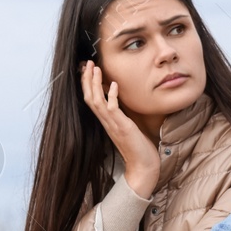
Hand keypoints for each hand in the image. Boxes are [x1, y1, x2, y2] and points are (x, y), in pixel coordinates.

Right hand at [80, 59, 160, 196]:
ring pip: (96, 101)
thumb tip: (125, 104)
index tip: (88, 70)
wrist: (143, 167)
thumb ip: (124, 116)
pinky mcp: (122, 127)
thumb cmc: (139, 149)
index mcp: (107, 122)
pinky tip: (114, 84)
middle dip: (87, 79)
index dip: (88, 84)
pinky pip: (112, 109)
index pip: (92, 100)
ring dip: (95, 83)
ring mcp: (113, 125)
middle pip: (89, 97)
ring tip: (95, 68)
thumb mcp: (130, 127)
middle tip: (87, 63)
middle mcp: (106, 122)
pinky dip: (111, 95)